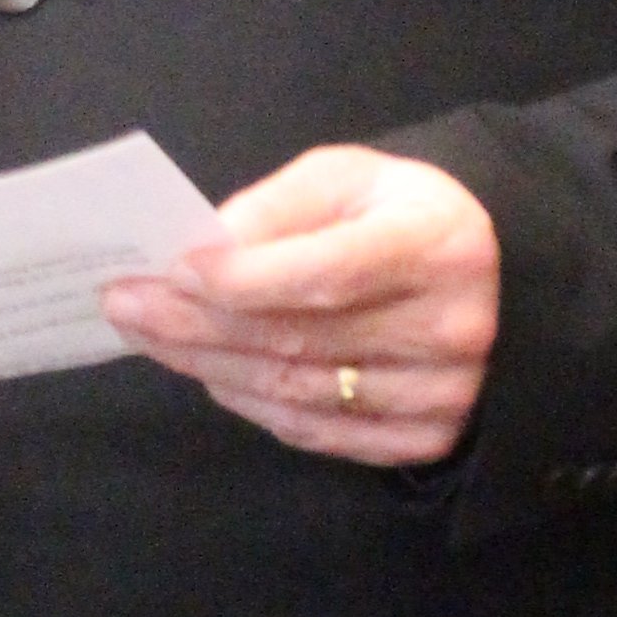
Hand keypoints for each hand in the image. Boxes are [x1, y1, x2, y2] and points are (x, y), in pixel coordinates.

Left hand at [100, 146, 500, 466]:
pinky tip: (209, 373)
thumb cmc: (403, 215)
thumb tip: (206, 250)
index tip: (171, 269)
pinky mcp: (425, 439)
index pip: (328, 272)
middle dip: (196, 322)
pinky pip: (315, 431)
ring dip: (208, 365)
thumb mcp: (352, 178)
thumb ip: (281, 205)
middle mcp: (451, 328)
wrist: (490, 276)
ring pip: (296, 390)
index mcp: (439, 245)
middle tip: (126, 304)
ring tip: (148, 335)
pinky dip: (251, 403)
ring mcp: (441, 395)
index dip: (244, 277)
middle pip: (299, 337)